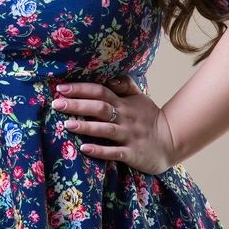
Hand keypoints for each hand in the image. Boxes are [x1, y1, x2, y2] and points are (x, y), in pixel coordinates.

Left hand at [52, 74, 178, 174]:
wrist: (172, 141)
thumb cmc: (149, 119)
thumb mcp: (139, 98)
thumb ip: (124, 85)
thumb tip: (108, 74)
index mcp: (124, 103)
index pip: (100, 91)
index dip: (81, 89)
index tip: (61, 88)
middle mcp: (125, 118)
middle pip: (100, 108)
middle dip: (77, 105)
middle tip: (57, 103)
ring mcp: (129, 136)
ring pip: (105, 129)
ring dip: (86, 127)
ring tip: (67, 125)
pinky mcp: (132, 154)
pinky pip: (114, 152)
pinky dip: (100, 150)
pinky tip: (84, 149)